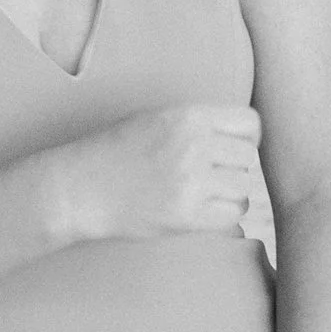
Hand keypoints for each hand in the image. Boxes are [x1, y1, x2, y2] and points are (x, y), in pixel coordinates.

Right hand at [55, 104, 261, 245]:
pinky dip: (224, 214)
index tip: (231, 148)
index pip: (250, 122)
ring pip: (245, 187)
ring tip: (206, 193)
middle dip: (236, 166)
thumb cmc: (115, 152)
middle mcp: (194, 145)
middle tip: (214, 174)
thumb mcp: (156, 119)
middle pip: (249, 156)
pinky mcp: (188, 214)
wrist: (80, 188)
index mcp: (188, 116)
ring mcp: (192, 181)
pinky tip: (204, 210)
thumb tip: (241, 134)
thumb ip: (197, 123)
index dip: (247, 137)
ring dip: (232, 193)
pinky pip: (233, 214)